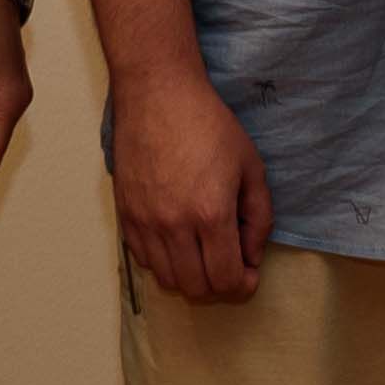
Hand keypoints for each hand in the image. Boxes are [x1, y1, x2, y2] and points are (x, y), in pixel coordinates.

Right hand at [107, 62, 271, 300]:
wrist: (158, 96)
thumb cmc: (209, 125)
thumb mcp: (251, 167)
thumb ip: (259, 218)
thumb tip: (251, 255)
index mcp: (211, 214)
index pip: (225, 279)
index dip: (242, 285)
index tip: (248, 274)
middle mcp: (174, 225)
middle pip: (195, 288)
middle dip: (219, 286)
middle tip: (229, 267)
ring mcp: (145, 222)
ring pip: (166, 279)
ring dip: (190, 277)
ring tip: (202, 256)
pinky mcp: (125, 214)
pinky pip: (142, 259)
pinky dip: (163, 261)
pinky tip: (177, 241)